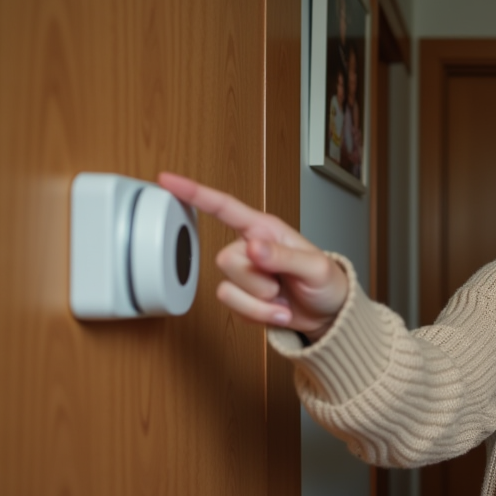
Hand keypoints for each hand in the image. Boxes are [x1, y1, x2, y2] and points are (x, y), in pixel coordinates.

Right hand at [157, 172, 348, 339]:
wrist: (328, 314)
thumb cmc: (327, 282)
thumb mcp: (314, 267)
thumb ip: (283, 256)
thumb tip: (253, 246)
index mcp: (265, 230)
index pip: (224, 207)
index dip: (195, 193)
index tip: (167, 180)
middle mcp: (250, 248)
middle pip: (225, 260)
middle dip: (256, 279)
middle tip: (282, 283)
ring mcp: (244, 275)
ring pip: (228, 288)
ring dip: (260, 301)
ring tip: (282, 297)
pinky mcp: (242, 298)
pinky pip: (234, 309)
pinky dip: (259, 315)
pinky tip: (278, 310)